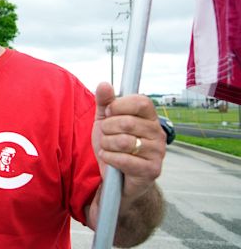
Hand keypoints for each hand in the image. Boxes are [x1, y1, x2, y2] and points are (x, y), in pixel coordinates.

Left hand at [92, 82, 165, 202]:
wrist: (117, 178)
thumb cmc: (113, 146)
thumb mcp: (105, 121)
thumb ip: (104, 102)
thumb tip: (104, 84)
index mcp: (150, 118)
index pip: (141, 102)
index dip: (119, 105)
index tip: (108, 113)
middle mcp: (159, 133)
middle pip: (128, 122)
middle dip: (107, 129)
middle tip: (106, 135)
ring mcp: (158, 153)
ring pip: (125, 141)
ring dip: (107, 145)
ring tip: (108, 148)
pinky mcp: (152, 170)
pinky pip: (125, 159)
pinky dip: (109, 158)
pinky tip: (109, 158)